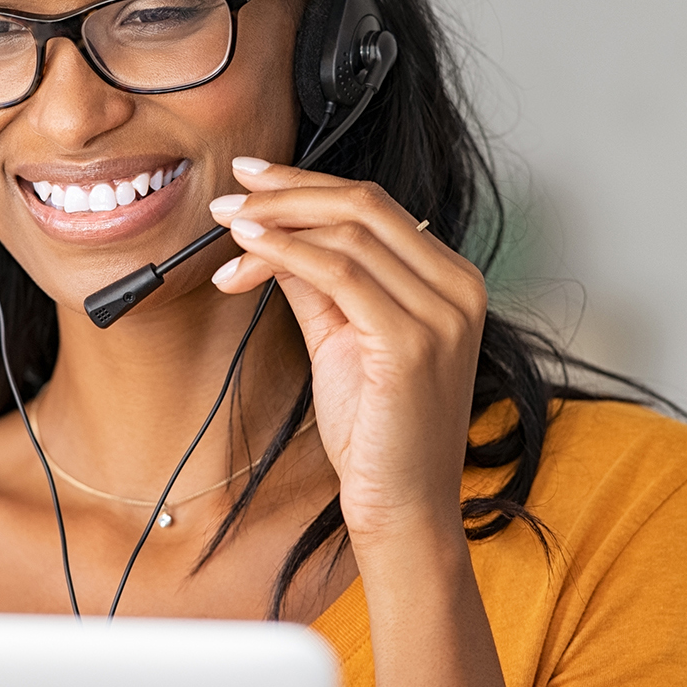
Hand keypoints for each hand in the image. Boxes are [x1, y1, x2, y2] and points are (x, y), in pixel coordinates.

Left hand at [209, 157, 486, 542]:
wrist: (402, 508)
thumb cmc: (377, 433)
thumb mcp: (342, 337)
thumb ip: (317, 281)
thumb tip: (272, 230)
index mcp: (451, 280)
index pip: (376, 204)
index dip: (308, 183)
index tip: (253, 178)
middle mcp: (458, 288)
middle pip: (364, 205)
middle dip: (287, 192)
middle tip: (230, 195)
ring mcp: (442, 314)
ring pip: (347, 233)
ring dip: (276, 224)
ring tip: (228, 230)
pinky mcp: (414, 342)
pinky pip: (338, 274)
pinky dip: (284, 255)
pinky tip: (245, 256)